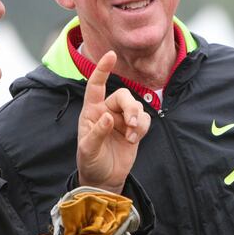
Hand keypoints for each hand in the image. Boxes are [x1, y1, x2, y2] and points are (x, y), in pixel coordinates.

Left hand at [77, 51, 150, 192]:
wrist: (104, 179)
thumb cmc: (90, 162)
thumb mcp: (89, 149)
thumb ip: (98, 132)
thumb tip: (108, 116)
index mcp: (91, 111)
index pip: (96, 86)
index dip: (102, 70)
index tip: (110, 55)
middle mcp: (107, 111)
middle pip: (124, 95)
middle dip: (130, 107)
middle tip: (131, 124)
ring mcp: (121, 119)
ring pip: (136, 107)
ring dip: (137, 119)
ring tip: (131, 136)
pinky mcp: (133, 129)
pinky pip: (144, 119)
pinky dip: (142, 127)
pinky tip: (134, 139)